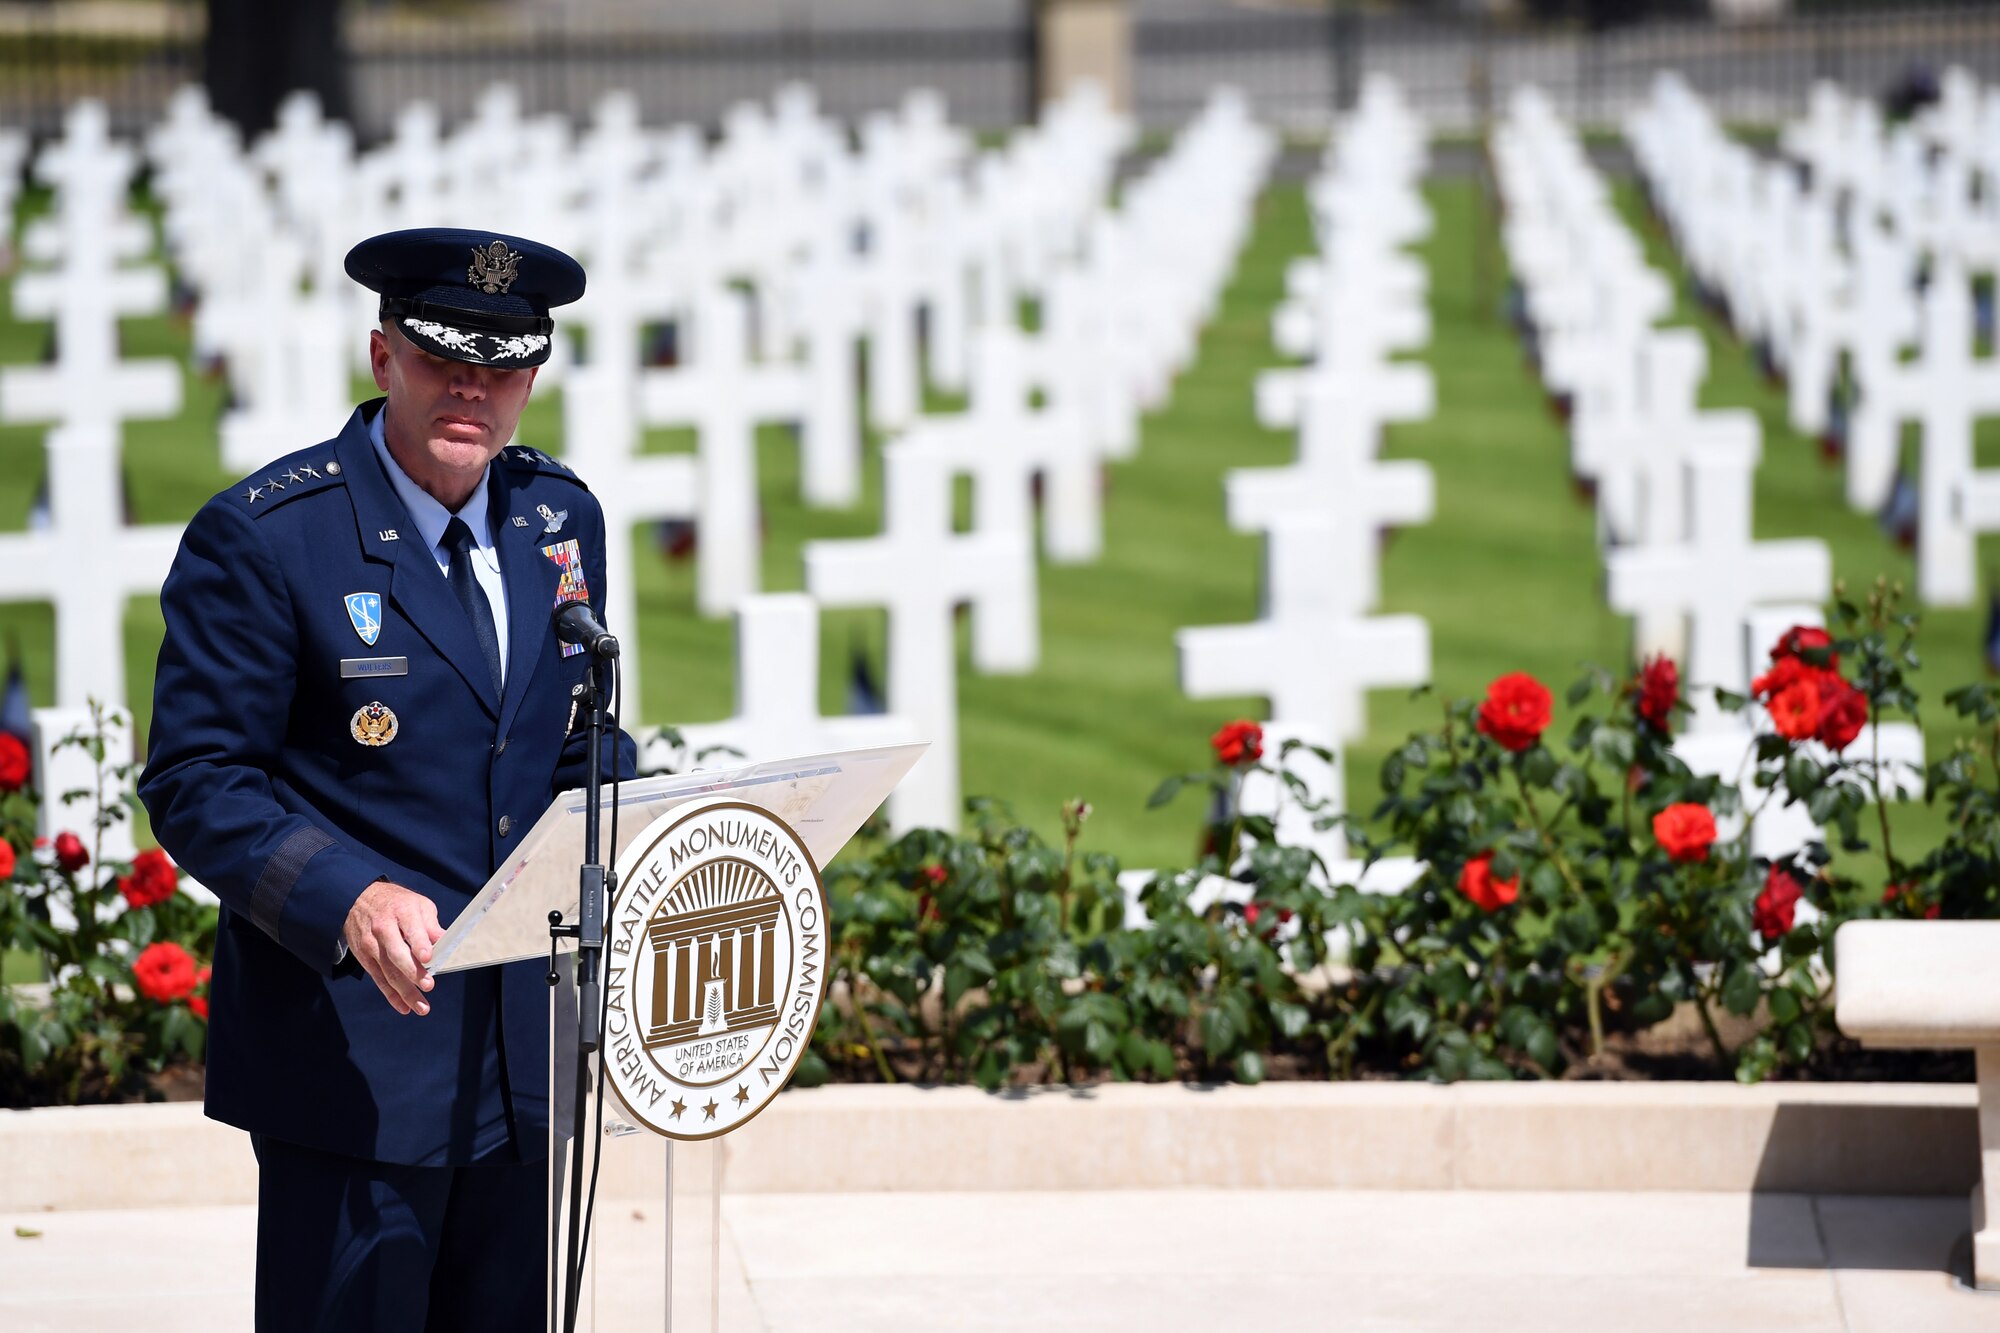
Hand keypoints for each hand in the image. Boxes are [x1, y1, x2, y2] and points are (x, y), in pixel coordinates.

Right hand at [344, 880, 443, 1015]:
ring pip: (387, 972)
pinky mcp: (364, 958)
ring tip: (422, 1007)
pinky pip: (378, 979)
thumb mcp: (418, 905)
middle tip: (428, 985)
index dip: (419, 944)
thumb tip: (447, 942)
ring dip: (405, 992)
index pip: (411, 930)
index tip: (428, 958)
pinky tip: (404, 1007)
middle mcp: (383, 929)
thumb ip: (431, 925)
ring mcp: (371, 945)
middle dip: (412, 972)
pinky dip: (391, 995)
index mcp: (401, 912)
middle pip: (396, 954)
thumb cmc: (397, 903)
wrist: (358, 900)